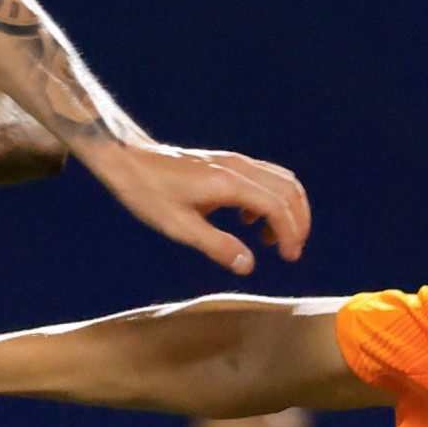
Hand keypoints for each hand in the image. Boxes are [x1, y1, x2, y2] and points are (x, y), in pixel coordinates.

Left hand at [80, 140, 311, 276]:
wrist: (129, 160)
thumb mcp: (179, 227)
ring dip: (287, 210)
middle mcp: (238, 167)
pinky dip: (272, 200)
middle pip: (288, 189)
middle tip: (290, 252)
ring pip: (281, 181)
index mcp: (228, 183)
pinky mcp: (229, 163)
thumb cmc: (149, 193)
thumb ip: (216, 246)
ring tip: (273, 241)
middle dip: (298, 222)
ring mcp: (235, 161)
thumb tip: (248, 265)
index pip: (276, 205)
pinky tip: (250, 222)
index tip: (289, 257)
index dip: (290, 232)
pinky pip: (265, 178)